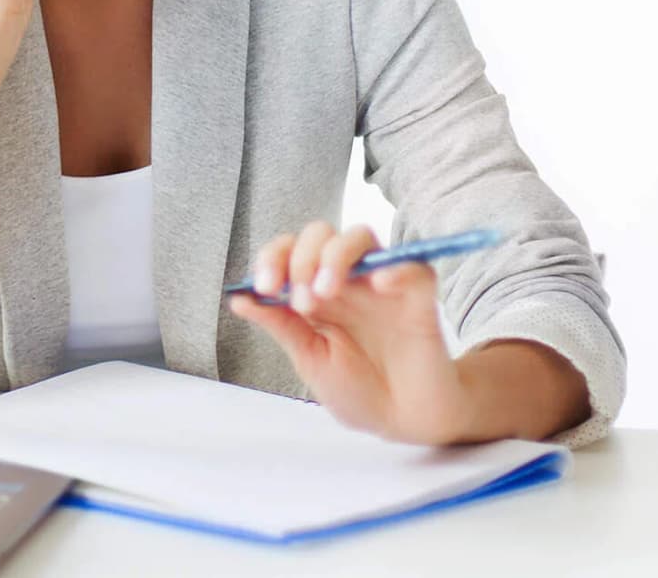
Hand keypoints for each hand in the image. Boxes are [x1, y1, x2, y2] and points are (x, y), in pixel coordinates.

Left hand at [228, 221, 473, 444]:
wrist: (405, 422)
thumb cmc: (357, 390)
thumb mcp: (310, 359)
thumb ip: (281, 326)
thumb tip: (238, 298)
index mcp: (316, 290)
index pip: (290, 250)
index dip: (273, 258)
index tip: (263, 287)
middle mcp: (348, 280)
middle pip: (321, 234)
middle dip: (302, 258)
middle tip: (300, 300)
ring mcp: (383, 285)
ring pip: (360, 236)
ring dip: (335, 255)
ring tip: (325, 292)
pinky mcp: (419, 299)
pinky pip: (414, 267)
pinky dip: (396, 267)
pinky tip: (379, 284)